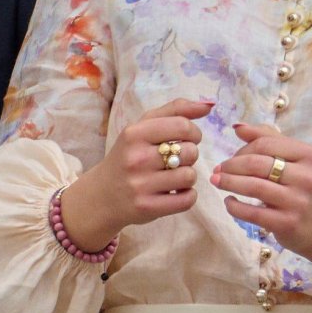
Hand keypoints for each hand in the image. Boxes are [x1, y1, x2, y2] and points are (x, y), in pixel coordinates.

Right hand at [59, 98, 213, 252]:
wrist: (101, 196)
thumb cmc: (129, 155)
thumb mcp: (143, 127)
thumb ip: (176, 110)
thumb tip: (210, 104)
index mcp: (134, 134)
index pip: (183, 126)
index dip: (194, 133)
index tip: (188, 139)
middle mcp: (136, 158)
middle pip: (190, 152)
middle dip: (190, 155)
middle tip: (176, 160)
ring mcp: (140, 185)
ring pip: (190, 176)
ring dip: (188, 177)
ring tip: (173, 177)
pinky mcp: (147, 208)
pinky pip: (187, 199)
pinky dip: (187, 196)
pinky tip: (175, 192)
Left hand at [211, 124, 311, 284]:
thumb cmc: (310, 191)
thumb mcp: (300, 162)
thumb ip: (271, 140)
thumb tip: (238, 127)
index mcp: (309, 156)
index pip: (266, 143)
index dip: (243, 149)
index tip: (232, 157)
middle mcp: (306, 177)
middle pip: (256, 163)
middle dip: (231, 165)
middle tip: (218, 170)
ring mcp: (297, 201)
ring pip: (252, 186)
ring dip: (228, 182)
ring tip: (217, 182)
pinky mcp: (287, 223)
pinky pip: (252, 212)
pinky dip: (234, 206)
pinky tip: (229, 202)